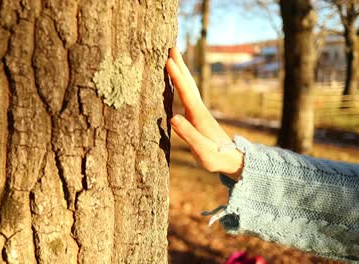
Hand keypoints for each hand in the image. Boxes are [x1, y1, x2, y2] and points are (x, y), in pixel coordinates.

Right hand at [166, 48, 243, 179]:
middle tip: (172, 46)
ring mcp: (200, 111)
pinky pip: (188, 93)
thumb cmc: (215, 157)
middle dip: (180, 65)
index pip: (185, 92)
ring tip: (174, 57)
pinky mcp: (198, 115)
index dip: (176, 76)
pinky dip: (182, 82)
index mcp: (198, 116)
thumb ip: (188, 134)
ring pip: (190, 85)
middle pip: (189, 82)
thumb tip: (173, 117)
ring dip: (182, 70)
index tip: (168, 60)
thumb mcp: (201, 150)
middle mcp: (200, 109)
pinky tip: (179, 81)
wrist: (231, 159)